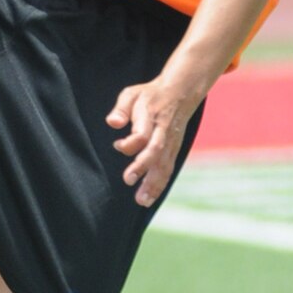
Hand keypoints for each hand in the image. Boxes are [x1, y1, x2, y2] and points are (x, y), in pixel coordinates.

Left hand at [107, 77, 201, 207]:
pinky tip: (150, 198)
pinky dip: (160, 185)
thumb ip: (121, 108)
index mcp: (151, 116)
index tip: (117, 145)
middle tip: (128, 180)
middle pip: (155, 151)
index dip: (131, 143)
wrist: (180, 92)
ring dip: (153, 183)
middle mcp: (163, 131)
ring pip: (164, 164)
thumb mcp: (132, 94)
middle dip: (142, 167)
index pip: (143, 133)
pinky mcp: (174, 150)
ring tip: (141, 200)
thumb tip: (112, 122)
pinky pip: (168, 169)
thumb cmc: (149, 95)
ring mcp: (171, 142)